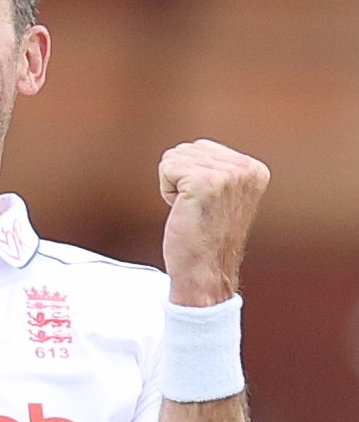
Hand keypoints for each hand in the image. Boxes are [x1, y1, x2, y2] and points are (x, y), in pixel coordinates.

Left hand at [158, 139, 269, 305]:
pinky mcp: (205, 182)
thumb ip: (218, 170)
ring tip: (191, 212)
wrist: (205, 274)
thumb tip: (193, 149)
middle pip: (188, 148)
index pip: (203, 147)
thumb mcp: (223, 198)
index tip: (207, 206)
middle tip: (197, 211)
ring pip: (175, 157)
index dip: (192, 177)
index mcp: (254, 170)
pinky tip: (183, 212)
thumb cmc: (206, 240)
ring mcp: (227, 174)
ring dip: (174, 186)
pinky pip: (166, 168)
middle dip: (182, 179)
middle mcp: (245, 169)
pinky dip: (166, 192)